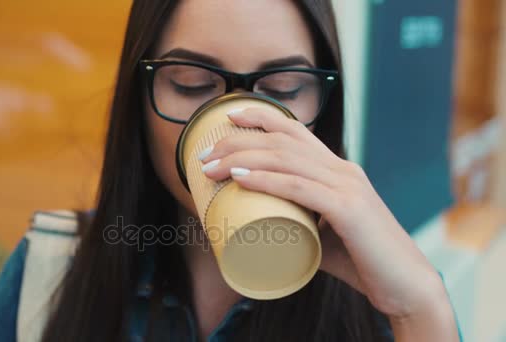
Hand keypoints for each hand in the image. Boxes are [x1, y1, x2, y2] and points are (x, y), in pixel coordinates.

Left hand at [198, 107, 454, 324]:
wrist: (405, 285)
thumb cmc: (360, 259)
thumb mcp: (323, 229)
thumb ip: (298, 218)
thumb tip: (258, 222)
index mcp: (338, 168)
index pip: (295, 129)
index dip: (261, 115)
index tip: (228, 116)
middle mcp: (343, 169)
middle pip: (282, 140)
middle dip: (238, 140)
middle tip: (204, 155)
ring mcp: (348, 186)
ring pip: (287, 159)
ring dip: (242, 158)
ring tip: (211, 167)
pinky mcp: (349, 210)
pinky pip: (300, 188)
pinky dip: (267, 180)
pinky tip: (241, 177)